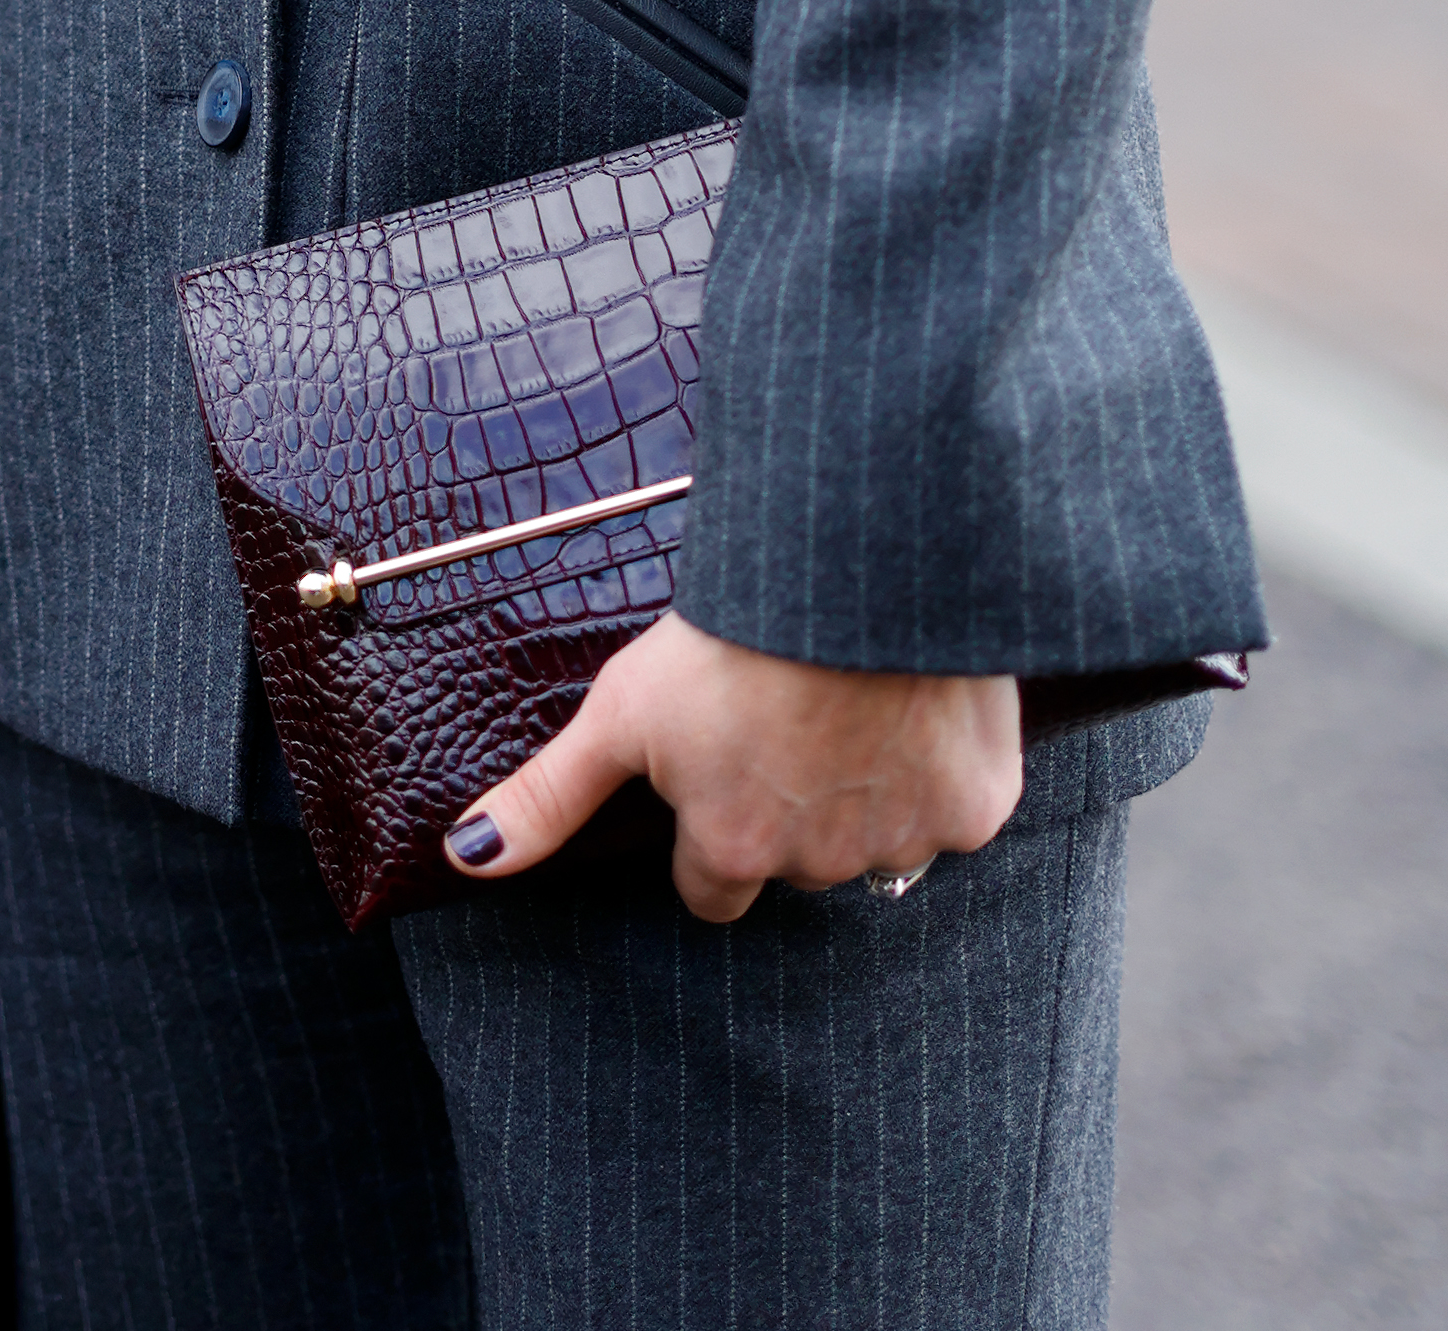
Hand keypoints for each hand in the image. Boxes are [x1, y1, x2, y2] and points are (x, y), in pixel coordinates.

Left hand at [443, 610, 1021, 923]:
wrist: (851, 562)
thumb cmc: (727, 629)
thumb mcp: (620, 707)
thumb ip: (550, 794)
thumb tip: (469, 857)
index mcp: (735, 851)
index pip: (713, 885)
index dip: (711, 826)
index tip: (720, 766)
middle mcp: (821, 867)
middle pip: (797, 862)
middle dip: (789, 806)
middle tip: (784, 715)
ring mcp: (906, 840)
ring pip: (880, 836)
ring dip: (866, 786)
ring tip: (847, 697)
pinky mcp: (979, 805)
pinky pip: (958, 802)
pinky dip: (940, 761)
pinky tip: (913, 698)